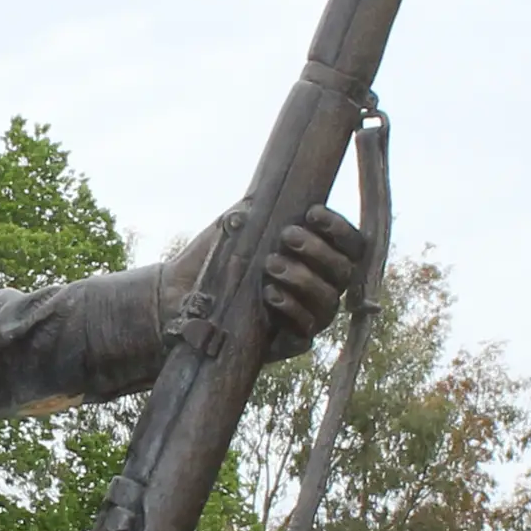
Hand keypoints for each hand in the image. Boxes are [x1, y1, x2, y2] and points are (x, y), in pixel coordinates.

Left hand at [163, 203, 365, 360]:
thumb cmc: (216, 256)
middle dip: (318, 250)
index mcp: (318, 257)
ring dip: (303, 279)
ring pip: (328, 301)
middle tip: (287, 237)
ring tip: (270, 265)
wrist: (180, 293)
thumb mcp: (241, 225)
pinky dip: (292, 310)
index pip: (350, 244)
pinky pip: (306, 330)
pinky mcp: (291, 342)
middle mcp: (321, 287)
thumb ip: (265, 207)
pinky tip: (270, 295)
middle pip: (344, 271)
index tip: (312, 212)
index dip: (338, 227)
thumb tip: (281, 188)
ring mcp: (309, 316)